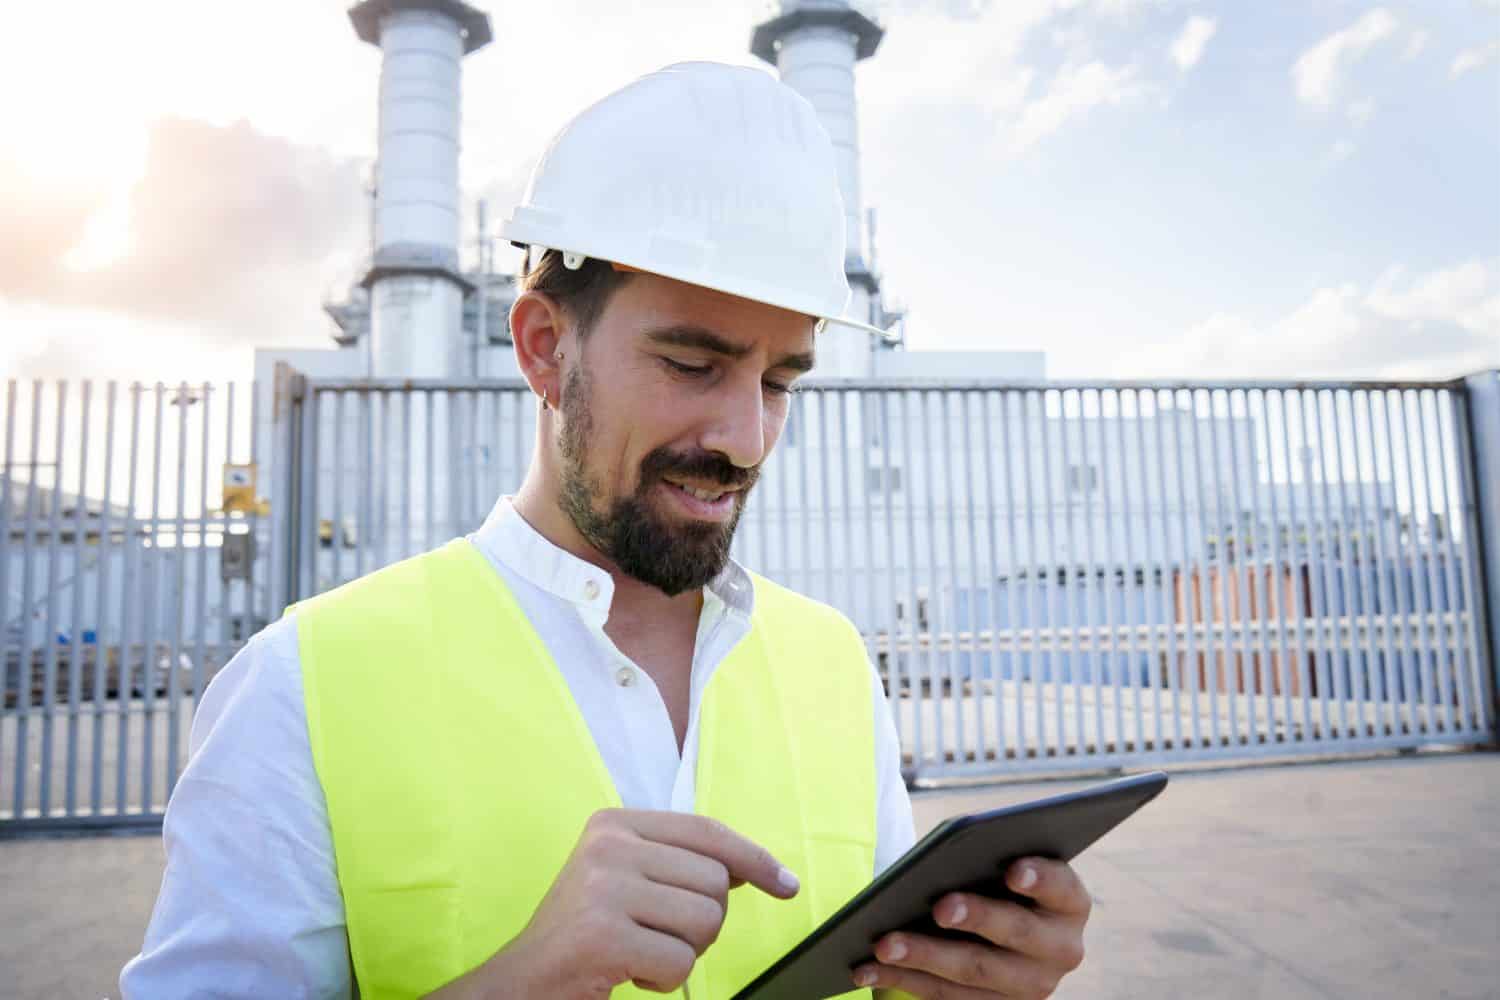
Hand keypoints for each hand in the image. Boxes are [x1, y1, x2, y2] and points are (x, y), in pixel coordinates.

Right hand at [460, 809, 799, 997]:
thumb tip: (748, 869)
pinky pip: (680, 962)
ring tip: (639, 953)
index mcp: (614, 824)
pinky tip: (626, 972)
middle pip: (716, 882)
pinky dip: (664, 980)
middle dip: (702, 924)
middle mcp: (608, 846)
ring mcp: (604, 888)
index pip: (707, 832)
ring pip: (707, 922)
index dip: (754, 858)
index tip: (786, 884)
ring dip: (683, 954)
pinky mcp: (603, 935)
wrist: (518, 983)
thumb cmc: (581, 937)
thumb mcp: (624, 881)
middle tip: (656, 937)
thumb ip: (676, 865)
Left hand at [852, 858, 1089, 998]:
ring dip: (923, 958)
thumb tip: (943, 864)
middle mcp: (1061, 949)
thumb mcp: (1001, 862)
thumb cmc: (994, 876)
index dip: (1040, 878)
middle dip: (976, 919)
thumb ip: (987, 857)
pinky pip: (947, 997)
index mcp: (1069, 902)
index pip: (1060, 886)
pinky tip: (869, 967)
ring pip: (974, 973)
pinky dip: (904, 980)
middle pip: (1016, 933)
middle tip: (940, 907)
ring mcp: (1030, 986)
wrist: (999, 925)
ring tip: (883, 944)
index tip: (1012, 869)